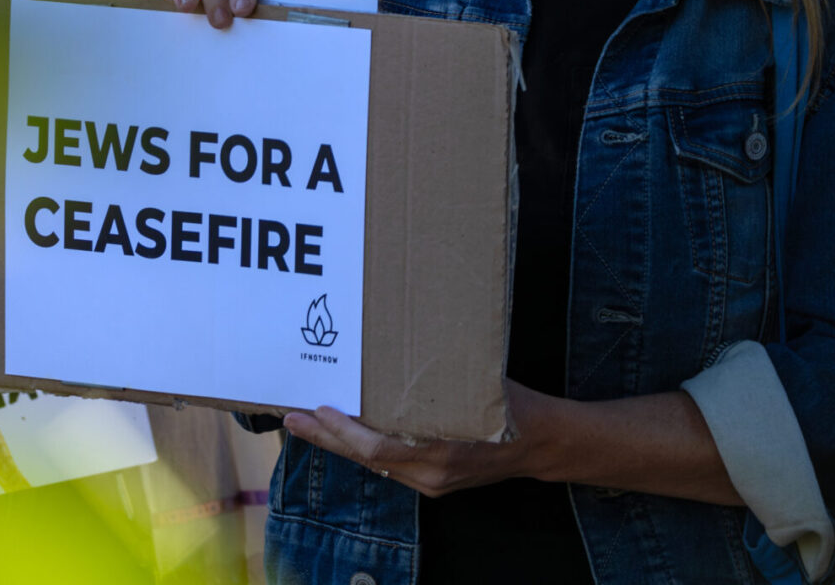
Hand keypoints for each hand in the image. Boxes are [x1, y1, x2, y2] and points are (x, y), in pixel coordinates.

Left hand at [281, 381, 556, 496]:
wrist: (542, 442)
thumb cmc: (509, 404)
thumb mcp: (473, 384)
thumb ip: (434, 381)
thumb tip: (396, 351)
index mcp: (440, 450)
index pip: (378, 447)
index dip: (345, 431)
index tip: (320, 409)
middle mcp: (431, 473)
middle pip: (366, 459)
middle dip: (326, 439)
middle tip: (293, 419)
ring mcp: (432, 483)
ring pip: (374, 464)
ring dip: (340, 444)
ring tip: (309, 425)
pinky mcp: (434, 484)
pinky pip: (390, 468)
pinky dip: (364, 450)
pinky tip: (346, 435)